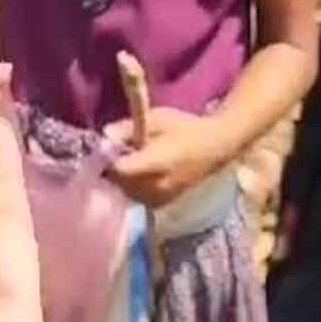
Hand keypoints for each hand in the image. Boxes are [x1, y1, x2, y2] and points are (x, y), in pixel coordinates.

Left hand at [105, 108, 234, 207]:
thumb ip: (128, 127)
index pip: (119, 170)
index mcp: (154, 163)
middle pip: (120, 183)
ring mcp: (160, 197)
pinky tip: (140, 173)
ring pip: (127, 192)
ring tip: (131, 162)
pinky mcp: (163, 203)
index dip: (108, 159)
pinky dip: (133, 187)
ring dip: (122, 179)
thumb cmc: (185, 128)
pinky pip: (137, 198)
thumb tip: (105, 135)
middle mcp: (156, 186)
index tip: (107, 148)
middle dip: (114, 169)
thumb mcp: (156, 118)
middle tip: (118, 153)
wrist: (215, 147)